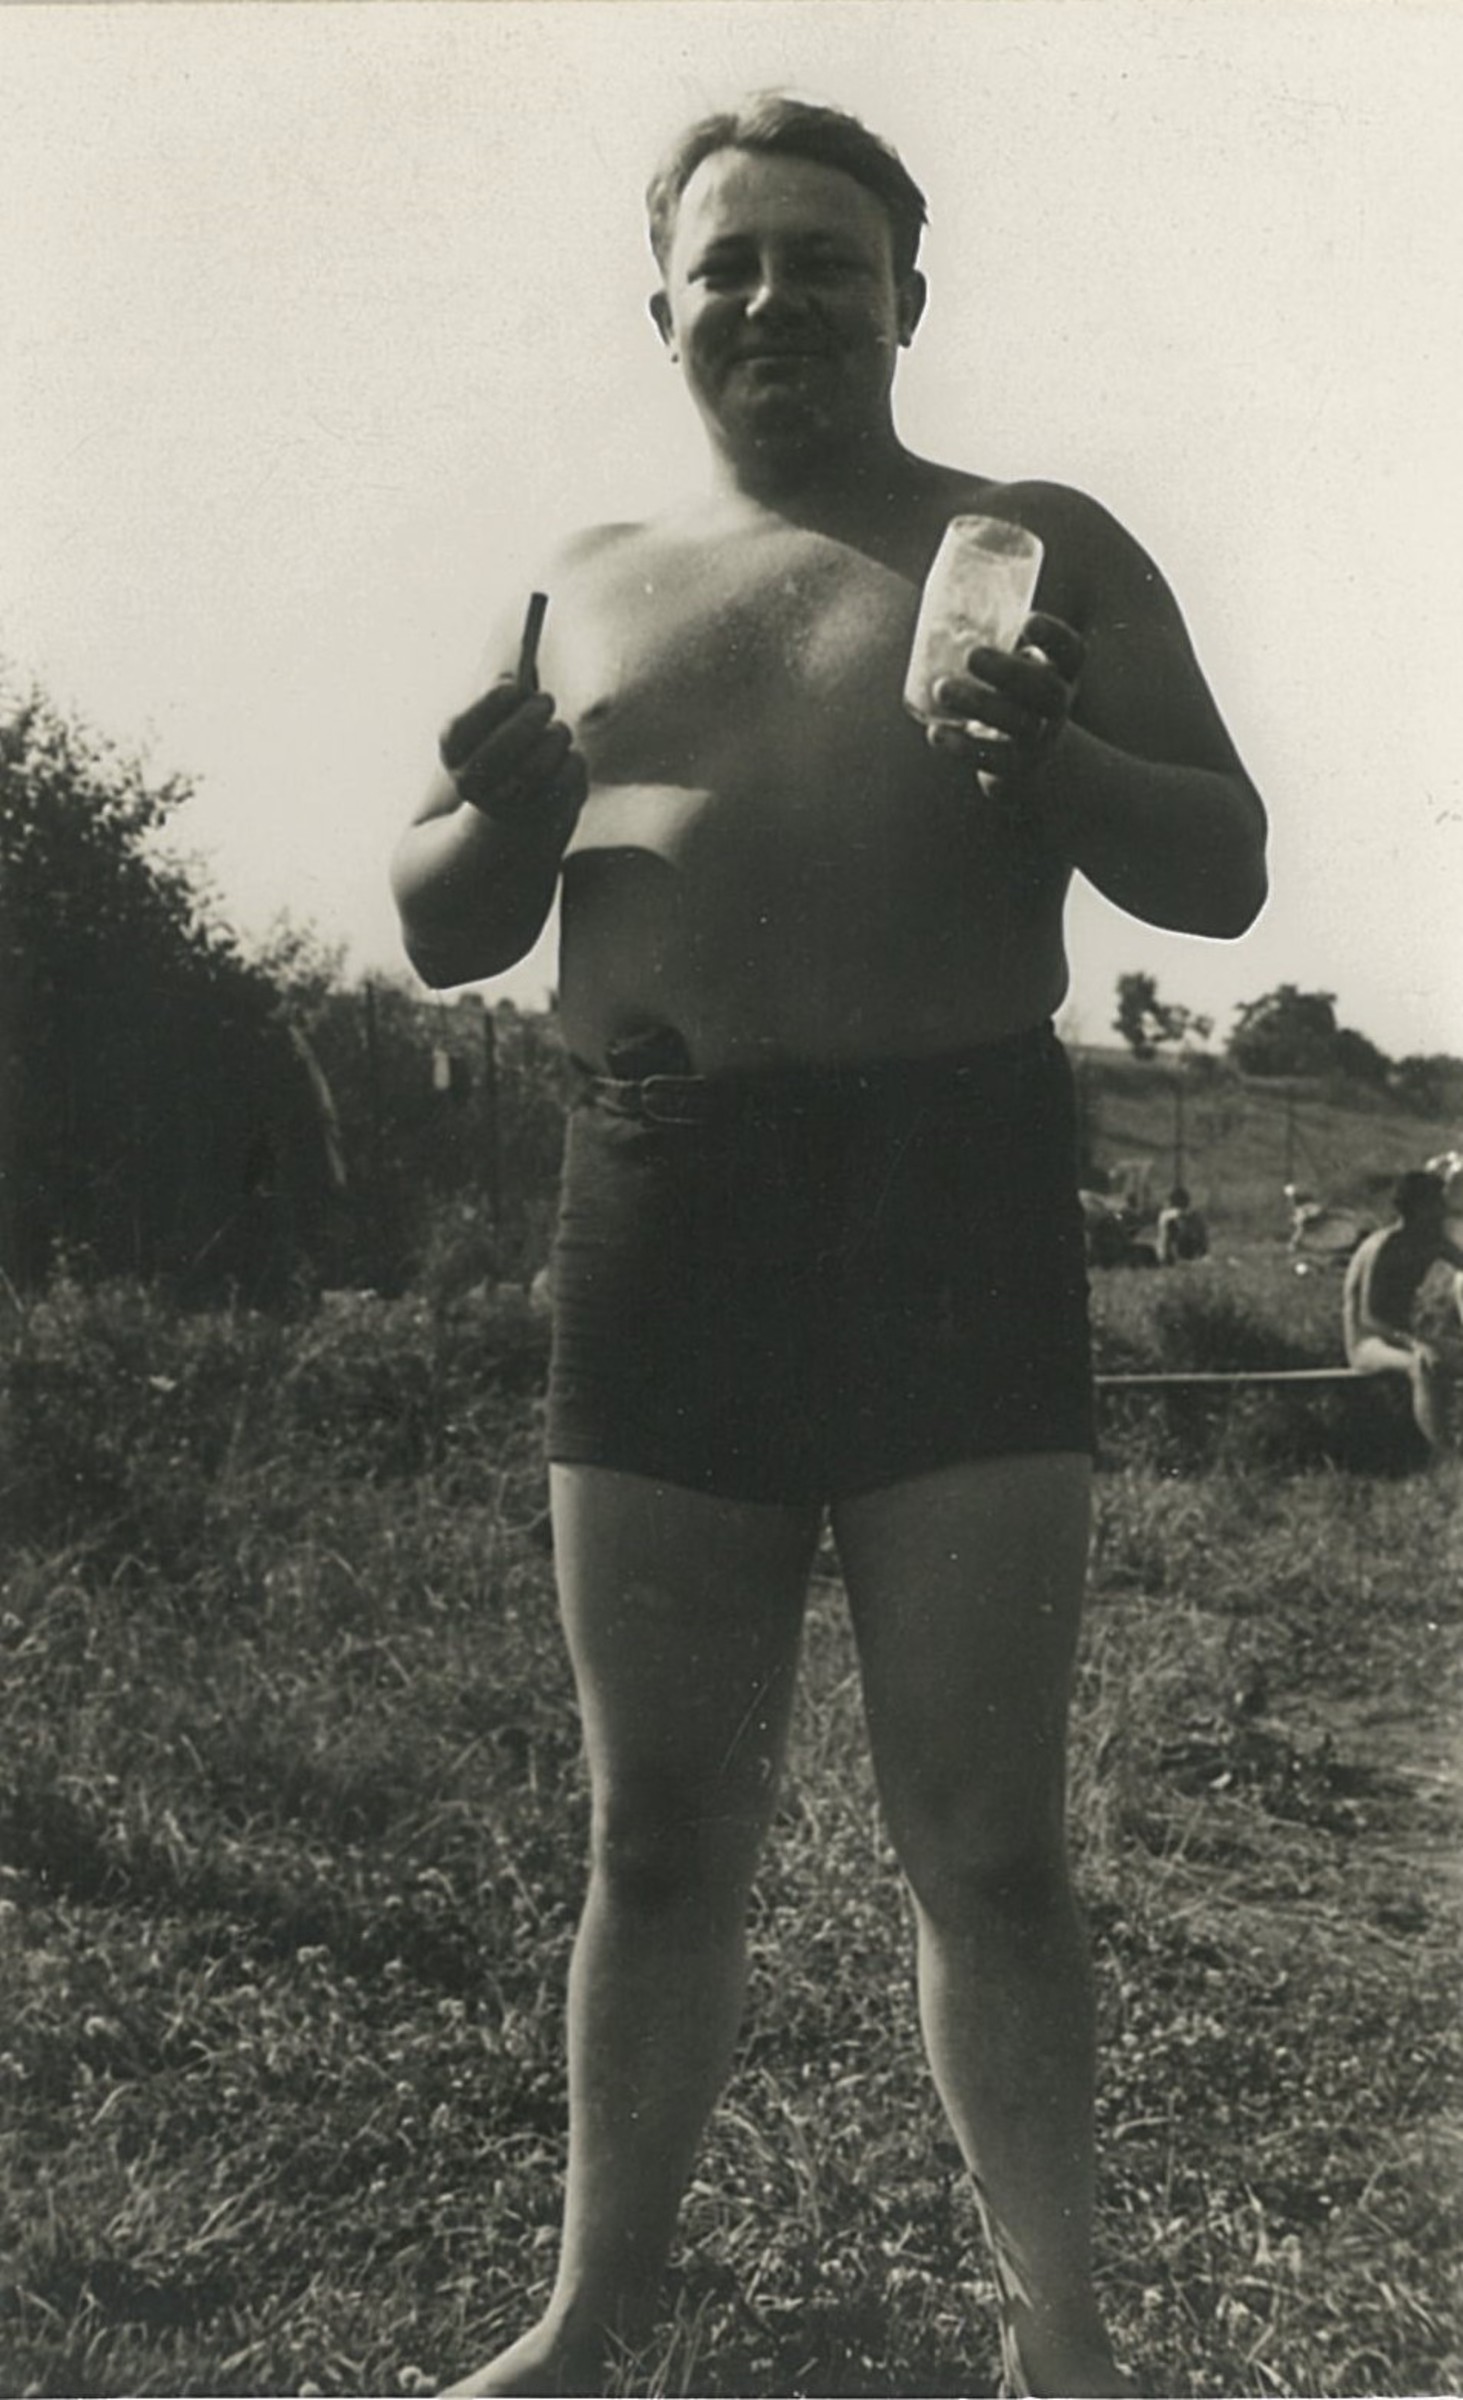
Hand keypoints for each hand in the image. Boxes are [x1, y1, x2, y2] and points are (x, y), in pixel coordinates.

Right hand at [438, 681, 585, 826]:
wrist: (520, 806)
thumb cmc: (510, 743)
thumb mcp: (500, 716)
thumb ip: (508, 692)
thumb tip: (525, 667)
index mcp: (453, 754)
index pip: (460, 730)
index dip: (488, 705)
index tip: (512, 686)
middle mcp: (471, 785)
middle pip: (500, 752)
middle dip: (527, 719)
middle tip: (546, 699)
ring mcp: (505, 805)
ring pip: (536, 767)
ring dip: (554, 737)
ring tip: (558, 731)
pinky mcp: (542, 814)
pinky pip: (565, 778)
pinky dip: (573, 759)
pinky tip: (567, 757)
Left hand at [926, 611, 1084, 790]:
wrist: (1030, 759)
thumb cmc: (1011, 693)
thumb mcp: (1016, 662)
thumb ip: (994, 635)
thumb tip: (940, 587)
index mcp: (1062, 672)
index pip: (1073, 653)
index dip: (1055, 637)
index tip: (1027, 620)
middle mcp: (1057, 706)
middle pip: (1045, 691)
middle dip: (1009, 672)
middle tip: (972, 655)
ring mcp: (1038, 739)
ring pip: (1018, 724)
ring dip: (979, 705)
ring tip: (941, 688)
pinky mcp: (1013, 767)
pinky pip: (991, 759)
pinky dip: (961, 747)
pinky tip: (935, 734)